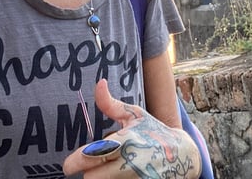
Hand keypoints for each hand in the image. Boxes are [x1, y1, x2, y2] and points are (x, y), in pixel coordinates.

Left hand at [63, 79, 200, 177]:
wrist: (183, 155)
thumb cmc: (153, 131)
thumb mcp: (134, 114)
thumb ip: (110, 104)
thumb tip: (98, 83)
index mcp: (125, 142)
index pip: (90, 157)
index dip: (74, 162)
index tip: (69, 165)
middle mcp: (129, 164)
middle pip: (91, 178)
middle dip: (89, 172)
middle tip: (93, 165)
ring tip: (109, 169)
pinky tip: (119, 176)